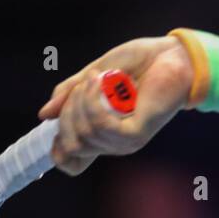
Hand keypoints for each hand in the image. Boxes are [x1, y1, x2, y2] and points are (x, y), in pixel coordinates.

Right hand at [38, 35, 193, 175]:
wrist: (174, 55)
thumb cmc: (140, 63)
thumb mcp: (94, 76)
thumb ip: (70, 94)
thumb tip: (45, 115)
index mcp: (102, 133)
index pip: (71, 163)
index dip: (55, 147)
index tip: (57, 118)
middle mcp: (112, 142)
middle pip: (70, 144)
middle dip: (68, 108)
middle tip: (86, 82)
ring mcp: (125, 141)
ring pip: (83, 134)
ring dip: (82, 99)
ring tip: (100, 76)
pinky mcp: (137, 134)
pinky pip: (99, 125)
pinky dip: (94, 100)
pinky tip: (105, 81)